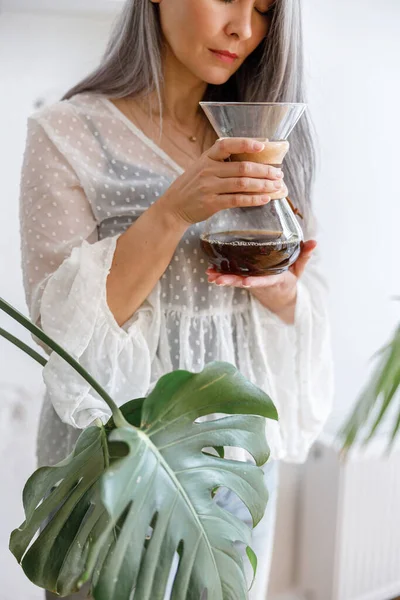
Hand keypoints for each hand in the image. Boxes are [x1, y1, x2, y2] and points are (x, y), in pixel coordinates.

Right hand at [157, 138, 287, 226]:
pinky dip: (253, 199)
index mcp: (206, 158)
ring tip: (277, 186)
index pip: (226, 145)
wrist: (174, 207)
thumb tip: (250, 163)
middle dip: (264, 171)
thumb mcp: (201, 168)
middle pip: (242, 168)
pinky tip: (265, 199)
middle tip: (278, 174)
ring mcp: (209, 187)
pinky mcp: (212, 203)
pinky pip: (237, 200)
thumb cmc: (191, 187)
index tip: (262, 146)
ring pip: (242, 184)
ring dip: (263, 185)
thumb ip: (220, 163)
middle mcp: (208, 171)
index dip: (245, 143)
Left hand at [207, 240, 316, 323]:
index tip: (245, 282)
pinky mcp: (244, 279)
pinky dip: (221, 275)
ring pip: (235, 280)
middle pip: (244, 282)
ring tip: (210, 276)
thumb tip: (315, 241)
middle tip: (218, 279)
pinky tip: (209, 272)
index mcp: (274, 279)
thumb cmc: (290, 279)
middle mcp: (260, 282)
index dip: (255, 281)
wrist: (281, 296)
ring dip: (222, 278)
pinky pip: (232, 277)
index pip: (264, 280)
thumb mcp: (300, 268)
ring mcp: (251, 281)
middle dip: (231, 281)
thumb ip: (305, 255)